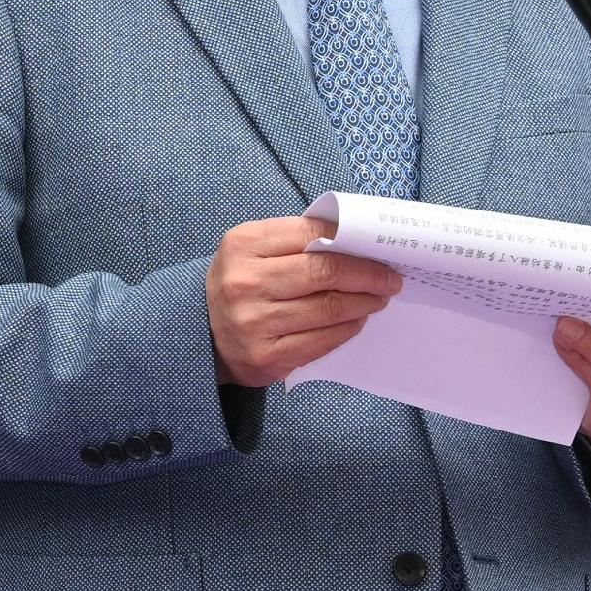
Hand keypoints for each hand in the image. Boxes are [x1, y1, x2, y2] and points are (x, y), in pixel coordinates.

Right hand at [207, 212, 401, 385]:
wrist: (200, 329)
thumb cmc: (240, 281)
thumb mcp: (254, 248)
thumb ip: (296, 239)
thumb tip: (355, 238)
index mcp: (242, 245)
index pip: (310, 233)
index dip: (351, 239)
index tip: (378, 246)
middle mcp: (244, 283)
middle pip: (324, 273)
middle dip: (368, 274)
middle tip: (390, 278)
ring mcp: (254, 323)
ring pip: (329, 309)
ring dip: (364, 303)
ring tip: (378, 298)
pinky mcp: (266, 357)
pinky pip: (322, 341)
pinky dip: (347, 328)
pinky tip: (356, 320)